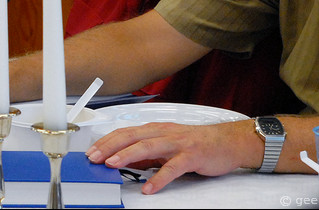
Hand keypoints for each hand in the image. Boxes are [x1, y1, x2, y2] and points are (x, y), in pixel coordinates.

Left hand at [85, 119, 260, 194]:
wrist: (226, 141)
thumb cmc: (195, 142)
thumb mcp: (165, 144)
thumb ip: (145, 152)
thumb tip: (122, 159)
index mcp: (154, 130)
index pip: (125, 132)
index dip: (106, 141)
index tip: (91, 151)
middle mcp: (163, 133)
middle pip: (131, 137)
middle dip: (110, 147)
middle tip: (94, 157)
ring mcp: (177, 144)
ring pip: (148, 147)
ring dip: (127, 155)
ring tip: (112, 165)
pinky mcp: (191, 156)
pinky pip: (173, 168)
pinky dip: (159, 178)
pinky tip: (148, 187)